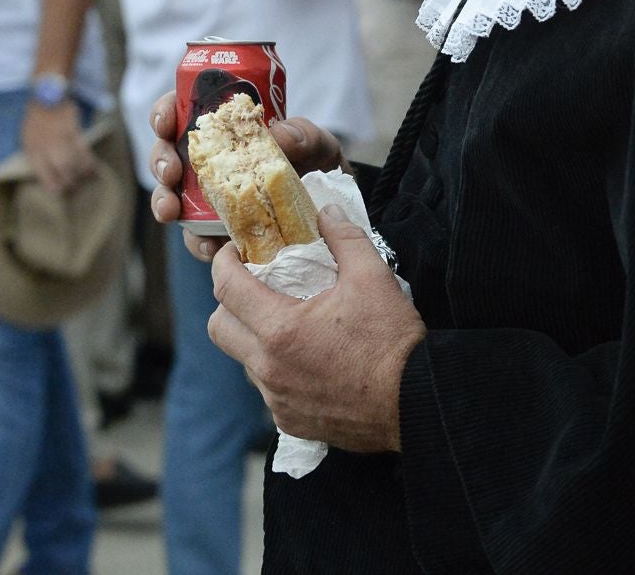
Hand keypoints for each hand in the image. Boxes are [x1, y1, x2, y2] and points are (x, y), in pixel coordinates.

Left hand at [22, 99, 97, 192]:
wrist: (48, 97)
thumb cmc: (36, 118)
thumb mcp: (26, 137)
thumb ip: (35, 153)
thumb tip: (45, 170)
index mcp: (33, 148)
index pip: (43, 172)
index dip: (51, 184)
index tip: (57, 191)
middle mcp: (47, 146)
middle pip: (61, 170)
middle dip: (68, 182)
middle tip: (71, 187)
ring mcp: (62, 139)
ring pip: (73, 162)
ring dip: (78, 174)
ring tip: (81, 180)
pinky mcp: (75, 132)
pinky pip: (83, 151)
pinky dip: (88, 161)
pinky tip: (91, 168)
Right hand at [148, 94, 349, 259]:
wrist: (331, 213)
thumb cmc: (317, 166)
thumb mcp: (318, 144)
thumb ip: (304, 135)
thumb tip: (278, 134)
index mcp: (226, 128)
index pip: (184, 111)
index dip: (165, 113)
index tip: (166, 122)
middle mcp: (210, 160)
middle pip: (166, 153)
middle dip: (159, 161)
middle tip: (171, 171)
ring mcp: (208, 197)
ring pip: (170, 196)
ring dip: (163, 201)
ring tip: (172, 212)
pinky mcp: (217, 231)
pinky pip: (197, 237)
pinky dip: (197, 241)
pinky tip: (208, 245)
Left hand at [209, 205, 425, 451]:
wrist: (414, 400)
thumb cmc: (391, 340)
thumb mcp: (371, 276)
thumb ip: (343, 237)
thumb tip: (326, 213)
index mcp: (281, 329)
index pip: (227, 289)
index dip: (223, 262)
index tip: (234, 251)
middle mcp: (269, 368)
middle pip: (220, 328)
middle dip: (229, 302)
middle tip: (254, 286)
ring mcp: (278, 399)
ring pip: (243, 360)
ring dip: (253, 336)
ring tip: (286, 321)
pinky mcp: (290, 422)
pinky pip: (267, 389)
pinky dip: (276, 368)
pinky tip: (305, 357)